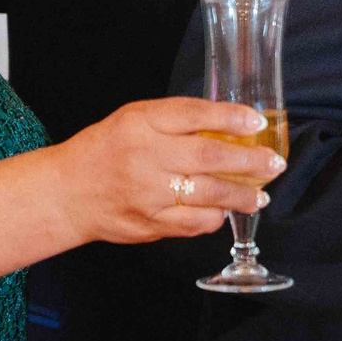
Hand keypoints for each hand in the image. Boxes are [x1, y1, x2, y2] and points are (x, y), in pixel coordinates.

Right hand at [58, 97, 284, 245]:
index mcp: (140, 124)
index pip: (193, 115)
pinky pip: (194, 224)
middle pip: (208, 158)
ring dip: (241, 197)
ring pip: (207, 196)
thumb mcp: (134, 119)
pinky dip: (214, 218)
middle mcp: (145, 158)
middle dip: (249, 161)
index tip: (256, 122)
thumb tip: (230, 125)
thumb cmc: (106, 149)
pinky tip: (223, 212)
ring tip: (260, 195)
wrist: (67, 192)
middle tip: (274, 164)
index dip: (229, 118)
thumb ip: (176, 120)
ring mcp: (148, 195)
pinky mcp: (149, 225)